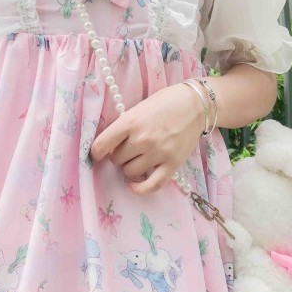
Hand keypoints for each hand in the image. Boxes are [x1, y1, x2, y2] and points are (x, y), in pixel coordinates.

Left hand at [90, 82, 206, 194]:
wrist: (196, 104)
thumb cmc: (164, 103)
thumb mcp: (138, 108)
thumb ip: (124, 126)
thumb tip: (109, 147)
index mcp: (130, 122)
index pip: (101, 145)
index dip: (95, 152)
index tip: (97, 153)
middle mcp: (143, 139)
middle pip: (116, 159)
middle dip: (118, 155)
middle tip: (127, 147)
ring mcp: (158, 153)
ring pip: (130, 172)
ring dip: (130, 166)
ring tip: (137, 156)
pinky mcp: (172, 164)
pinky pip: (151, 185)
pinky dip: (139, 188)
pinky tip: (133, 184)